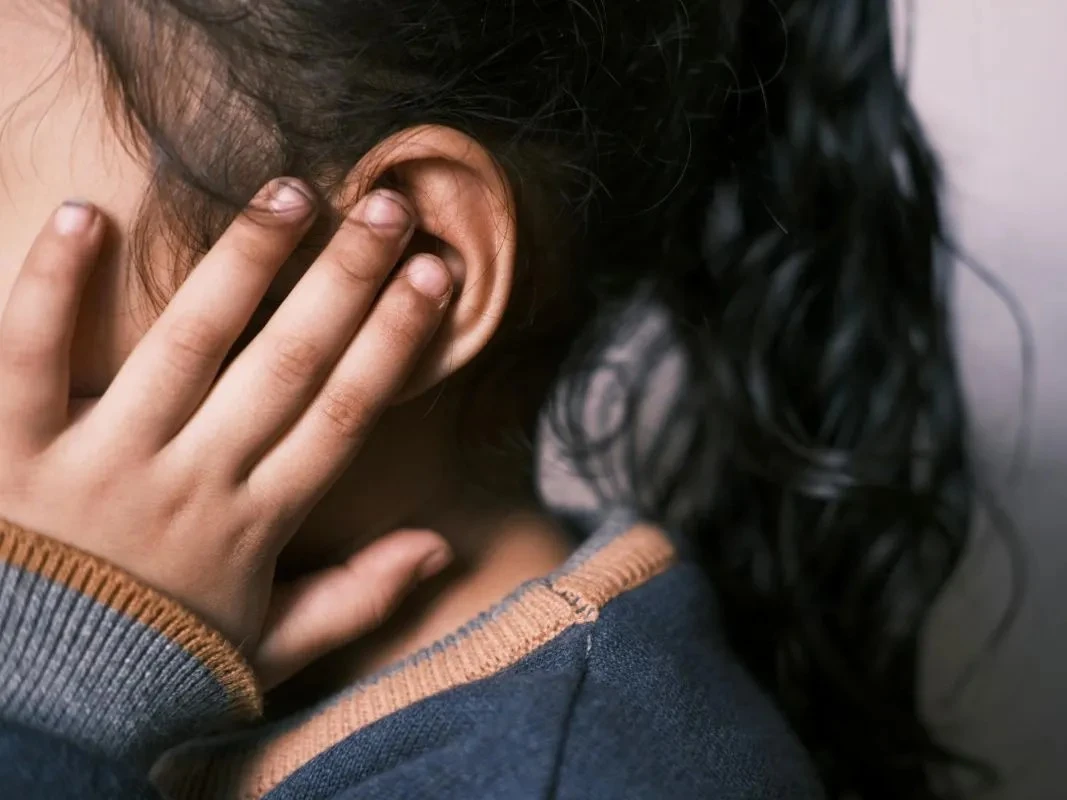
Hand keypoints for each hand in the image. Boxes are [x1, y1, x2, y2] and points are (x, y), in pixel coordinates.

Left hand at [0, 182, 453, 688]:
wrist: (31, 715)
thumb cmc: (154, 668)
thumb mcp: (270, 649)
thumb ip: (356, 598)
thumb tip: (442, 547)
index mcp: (256, 523)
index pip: (345, 412)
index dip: (396, 340)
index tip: (435, 275)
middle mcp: (192, 481)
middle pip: (288, 363)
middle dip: (346, 278)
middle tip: (390, 206)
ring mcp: (103, 463)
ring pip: (187, 345)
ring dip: (243, 262)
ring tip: (289, 192)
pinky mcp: (12, 455)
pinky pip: (29, 359)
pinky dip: (52, 288)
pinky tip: (85, 215)